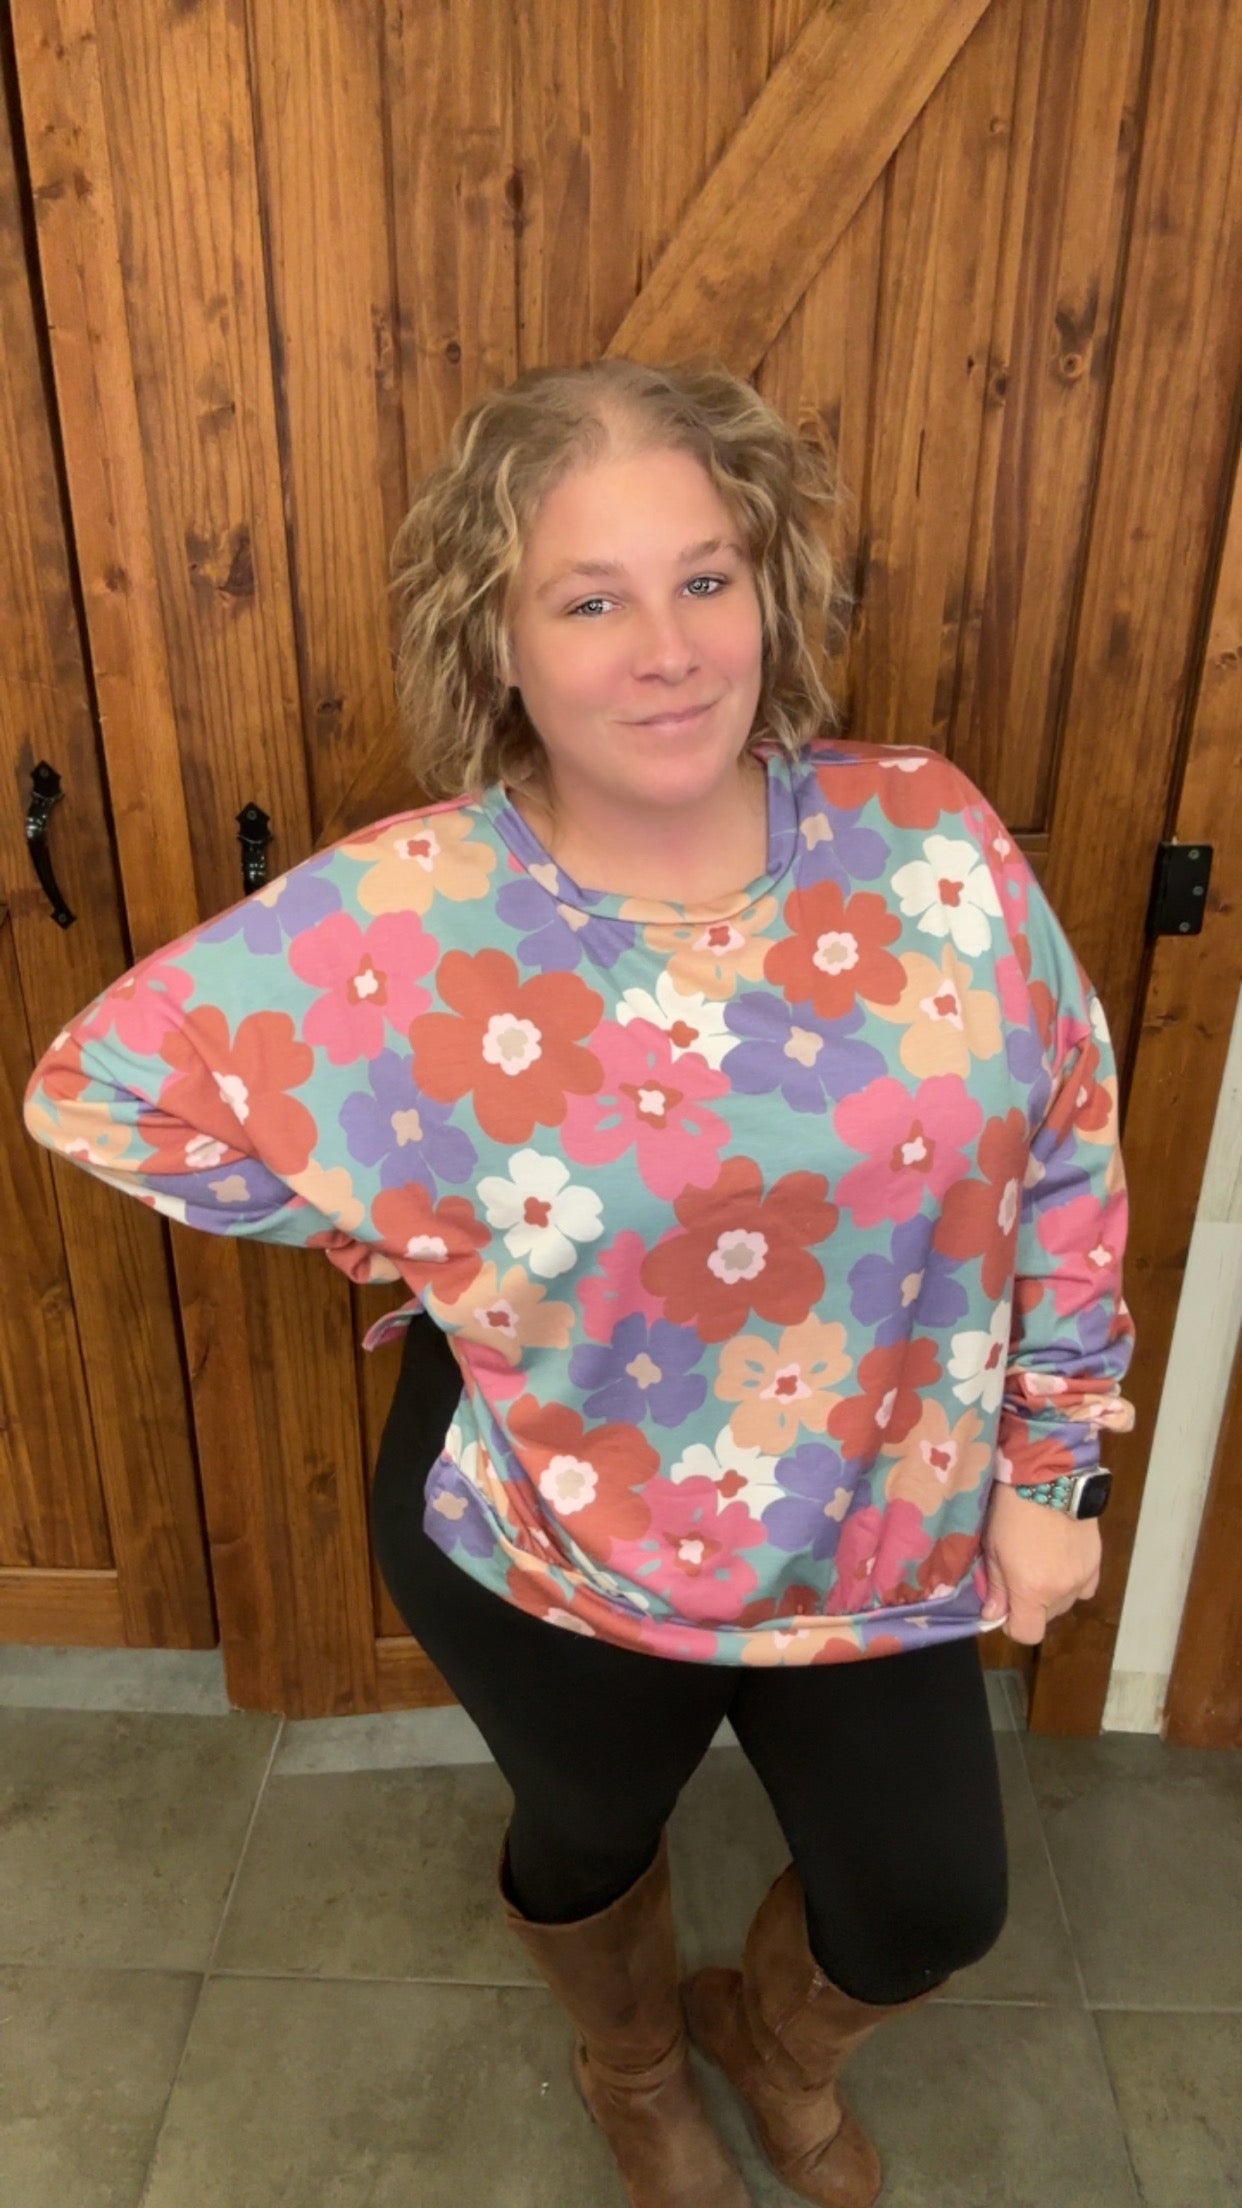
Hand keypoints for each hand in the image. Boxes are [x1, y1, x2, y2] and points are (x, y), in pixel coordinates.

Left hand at [980, 1483, 1101, 1644]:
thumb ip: (997, 1588)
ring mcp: (1083, 1577)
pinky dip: (1073, 1582)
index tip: (1005, 1607)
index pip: (1027, 1634)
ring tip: (1042, 1564)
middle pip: (1046, 1618)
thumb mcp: (993, 1548)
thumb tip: (994, 1616)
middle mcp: (1062, 1591)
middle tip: (1020, 1575)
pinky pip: (1085, 1587)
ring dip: (1053, 1593)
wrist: (1050, 1476)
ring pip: (1066, 1603)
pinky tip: (1063, 1561)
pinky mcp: (1097, 1562)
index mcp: (1032, 1591)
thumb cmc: (1012, 1511)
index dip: (1013, 1625)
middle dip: (1032, 1605)